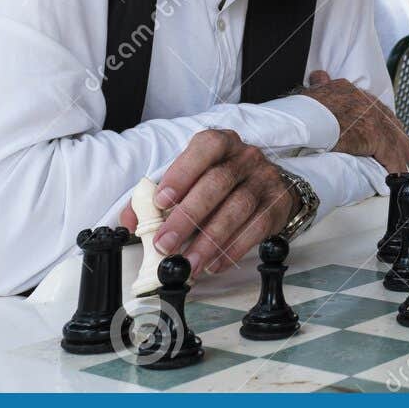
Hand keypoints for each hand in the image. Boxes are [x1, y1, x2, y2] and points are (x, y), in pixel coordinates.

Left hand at [119, 128, 295, 275]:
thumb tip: (131, 220)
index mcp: (220, 143)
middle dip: (188, 216)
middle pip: (218, 182)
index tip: (160, 202)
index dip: (182, 173)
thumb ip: (158, 198)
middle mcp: (245, 157)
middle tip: (165, 244)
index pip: (204, 149)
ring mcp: (265, 179)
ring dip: (209, 239)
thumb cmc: (221, 183)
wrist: (268, 186)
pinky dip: (233, 249)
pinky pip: (257, 228)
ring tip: (187, 262)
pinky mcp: (277, 204)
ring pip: (238, 208)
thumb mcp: (190, 180)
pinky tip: (214, 263)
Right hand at [299, 71, 408, 172]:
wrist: (304, 118)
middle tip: (405, 146)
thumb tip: (319, 75)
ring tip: (405, 162)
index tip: (388, 125)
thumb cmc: (304, 109)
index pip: (371, 104)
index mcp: (349, 91)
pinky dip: (395, 165)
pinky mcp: (373, 136)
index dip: (381, 117)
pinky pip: (389, 154)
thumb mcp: (312, 91)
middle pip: (388, 120)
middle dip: (397, 134)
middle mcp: (364, 101)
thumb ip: (320, 85)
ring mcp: (371, 118)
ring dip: (399, 151)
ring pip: (392, 137)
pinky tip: (398, 173)